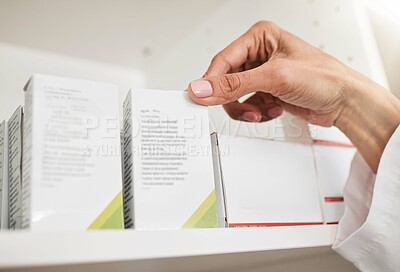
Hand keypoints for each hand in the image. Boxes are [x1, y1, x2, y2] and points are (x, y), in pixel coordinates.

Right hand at [187, 21, 399, 171]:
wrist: (345, 102)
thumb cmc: (324, 78)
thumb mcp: (274, 78)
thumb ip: (234, 85)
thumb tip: (203, 88)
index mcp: (260, 38)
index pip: (223, 60)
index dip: (211, 81)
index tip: (200, 98)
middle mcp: (259, 55)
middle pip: (227, 81)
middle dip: (235, 99)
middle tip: (246, 110)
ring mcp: (263, 75)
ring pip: (235, 96)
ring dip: (247, 108)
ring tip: (263, 110)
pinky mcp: (267, 92)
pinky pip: (247, 105)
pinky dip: (257, 112)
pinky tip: (273, 109)